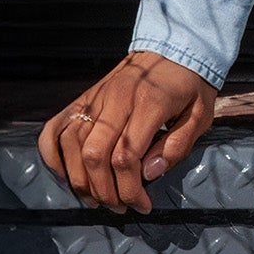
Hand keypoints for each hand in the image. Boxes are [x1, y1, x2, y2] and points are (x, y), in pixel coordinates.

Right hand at [38, 51, 216, 212]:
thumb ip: (177, 146)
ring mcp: (96, 96)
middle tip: (119, 207)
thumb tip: (149, 174)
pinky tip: (67, 175)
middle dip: (104, 191)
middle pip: (94, 155)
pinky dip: (53, 155)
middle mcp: (117, 98)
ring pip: (72, 146)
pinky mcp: (84, 97)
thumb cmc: (190, 85)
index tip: (142, 206)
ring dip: (80, 180)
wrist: (175, 47)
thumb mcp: (200, 114)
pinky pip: (55, 128)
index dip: (130, 190)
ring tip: (98, 198)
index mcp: (150, 102)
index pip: (126, 157)